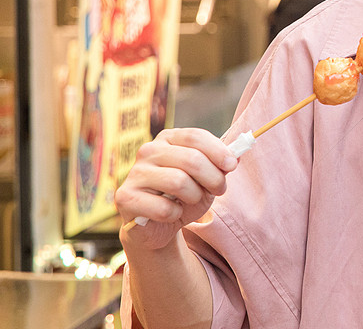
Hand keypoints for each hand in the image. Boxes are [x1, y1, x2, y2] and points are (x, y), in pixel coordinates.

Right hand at [116, 128, 236, 249]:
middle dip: (213, 178)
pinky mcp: (125, 197)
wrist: (158, 225)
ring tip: (193, 201)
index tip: (232, 166)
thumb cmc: (184, 196)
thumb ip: (220, 165)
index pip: (195, 137)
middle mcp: (148, 151)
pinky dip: (175, 215)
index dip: (218, 151)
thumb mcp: (207, 178)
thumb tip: (236, 156)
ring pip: (178, 182)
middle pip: (191, 159)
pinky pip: (163, 208)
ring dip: (195, 197)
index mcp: (168, 139)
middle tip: (219, 190)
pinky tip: (171, 214)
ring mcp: (135, 173)